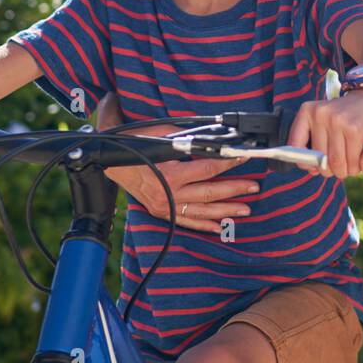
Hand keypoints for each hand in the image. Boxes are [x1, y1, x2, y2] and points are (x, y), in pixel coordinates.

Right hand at [104, 122, 258, 233]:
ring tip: (245, 208)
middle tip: (254, 187)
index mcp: (171, 173)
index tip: (243, 157)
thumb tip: (208, 139)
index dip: (227, 162)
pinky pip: (187, 221)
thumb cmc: (132, 146)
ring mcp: (166, 206)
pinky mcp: (162, 212)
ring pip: (202, 210)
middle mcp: (170, 193)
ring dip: (225, 210)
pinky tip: (220, 227)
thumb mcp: (159, 135)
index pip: (207, 168)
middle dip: (235, 189)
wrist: (108, 163)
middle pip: (210, 192)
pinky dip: (204, 225)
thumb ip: (183, 139)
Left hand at [288, 85, 362, 179]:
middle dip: (330, 169)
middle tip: (339, 165)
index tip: (314, 166)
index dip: (304, 162)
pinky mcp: (355, 130)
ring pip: (336, 164)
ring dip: (345, 170)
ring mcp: (337, 121)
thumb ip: (315, 143)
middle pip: (319, 160)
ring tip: (350, 162)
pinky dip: (356, 166)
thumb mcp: (326, 119)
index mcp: (308, 111)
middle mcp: (320, 114)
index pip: (294, 145)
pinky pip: (352, 162)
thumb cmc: (349, 114)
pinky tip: (359, 157)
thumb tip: (312, 169)